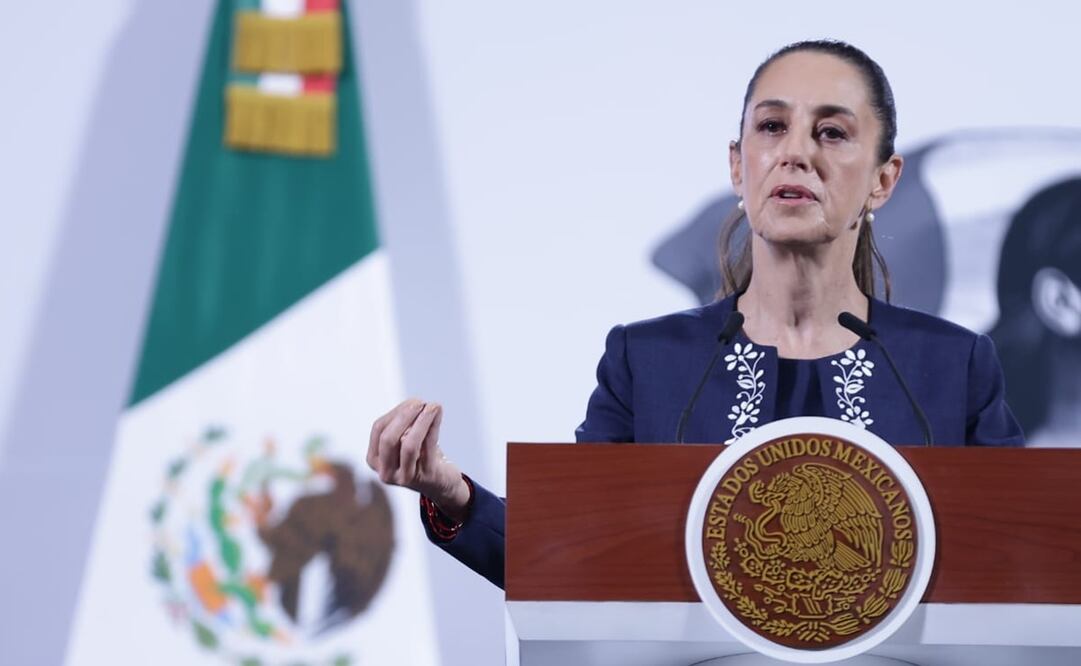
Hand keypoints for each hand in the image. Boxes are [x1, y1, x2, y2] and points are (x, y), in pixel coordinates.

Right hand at [367, 399, 469, 519]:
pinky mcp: (426, 477)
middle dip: (404, 416)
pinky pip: (428, 448)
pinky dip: (433, 427)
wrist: (441, 484)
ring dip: (421, 421)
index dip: (396, 412)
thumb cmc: (421, 456)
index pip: (378, 429)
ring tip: (433, 406)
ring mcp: (405, 477)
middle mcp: (385, 472)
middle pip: (388, 439)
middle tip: (419, 402)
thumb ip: (403, 423)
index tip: (412, 402)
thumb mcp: (405, 440)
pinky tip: (438, 414)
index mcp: (374, 460)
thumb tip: (414, 404)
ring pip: (409, 445)